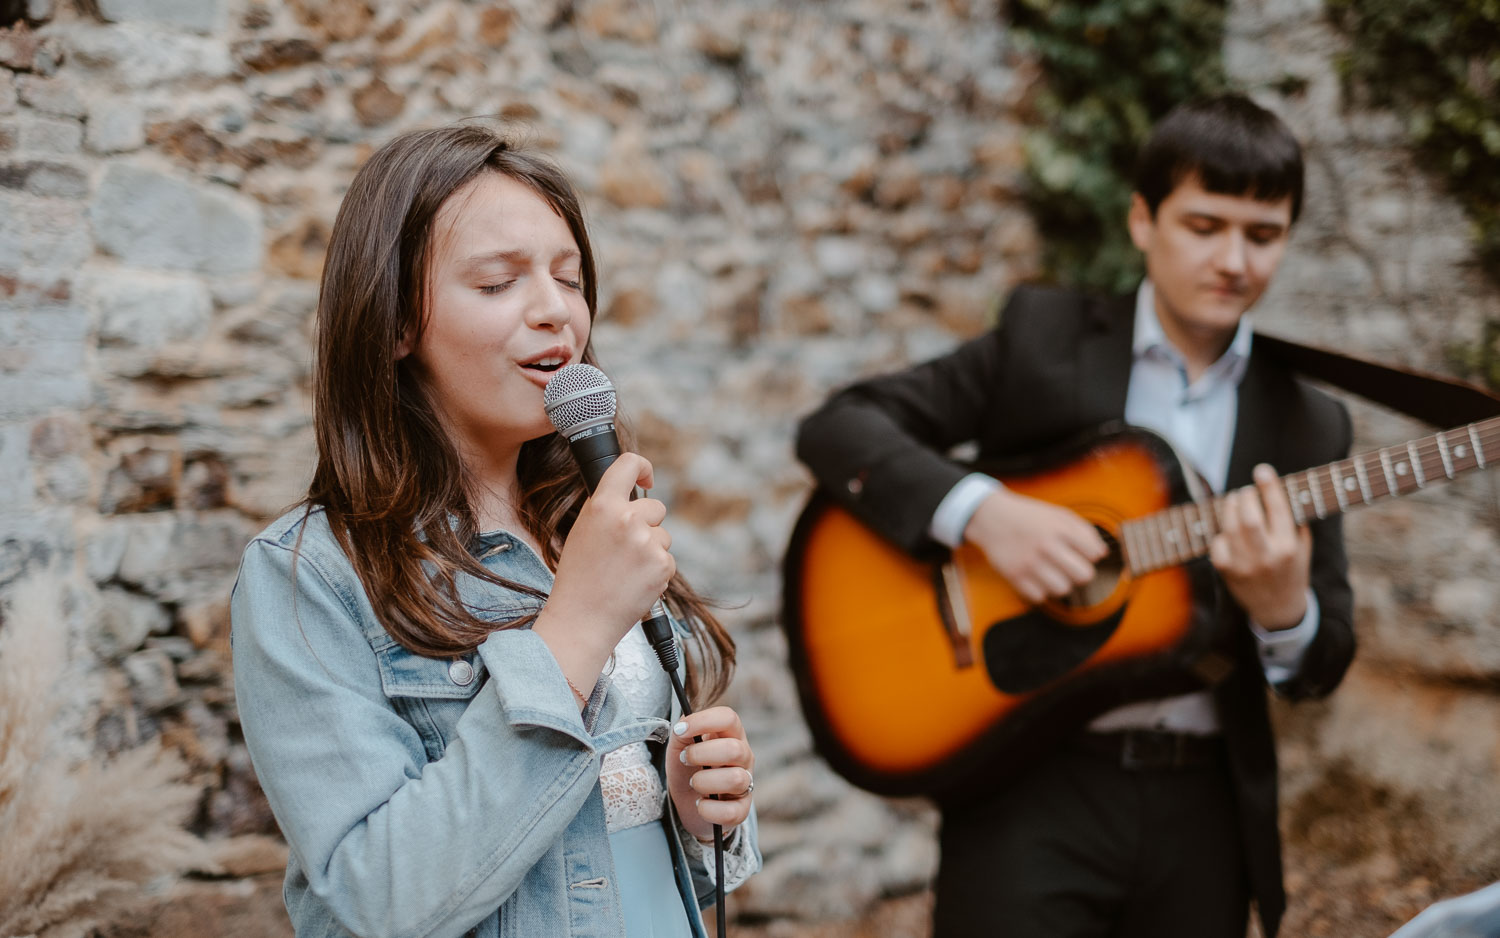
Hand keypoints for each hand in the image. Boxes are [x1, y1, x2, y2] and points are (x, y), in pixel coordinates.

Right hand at [534, 454, 674, 679]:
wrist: (582, 619)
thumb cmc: (578, 578)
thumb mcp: (583, 532)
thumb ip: (606, 510)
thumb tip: (630, 498)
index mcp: (602, 506)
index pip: (628, 464)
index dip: (642, 467)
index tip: (646, 477)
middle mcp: (627, 519)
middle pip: (655, 507)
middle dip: (647, 524)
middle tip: (623, 550)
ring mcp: (648, 542)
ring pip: (663, 536)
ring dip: (651, 550)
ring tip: (625, 571)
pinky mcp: (663, 564)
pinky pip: (667, 559)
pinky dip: (656, 571)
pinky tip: (634, 583)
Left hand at [666, 706, 753, 842]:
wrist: (687, 802)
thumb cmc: (688, 767)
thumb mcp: (679, 746)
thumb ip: (682, 733)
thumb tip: (683, 726)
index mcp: (730, 735)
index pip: (728, 718)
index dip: (703, 721)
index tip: (680, 730)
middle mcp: (744, 757)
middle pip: (734, 749)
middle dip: (701, 754)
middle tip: (685, 759)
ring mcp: (746, 783)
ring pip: (735, 780)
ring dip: (704, 782)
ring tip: (693, 783)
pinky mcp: (741, 809)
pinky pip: (731, 812)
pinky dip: (709, 809)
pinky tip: (700, 803)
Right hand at [963, 487, 1107, 603]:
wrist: (991, 517)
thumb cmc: (1030, 517)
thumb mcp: (1058, 514)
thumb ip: (1084, 530)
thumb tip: (1102, 554)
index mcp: (1059, 528)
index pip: (1093, 553)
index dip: (1091, 555)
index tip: (1081, 552)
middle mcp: (1045, 545)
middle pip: (1083, 576)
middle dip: (1081, 573)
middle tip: (1071, 567)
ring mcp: (1029, 562)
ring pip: (1063, 589)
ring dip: (1061, 583)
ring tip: (1052, 572)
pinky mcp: (1014, 575)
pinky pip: (1040, 596)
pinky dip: (1040, 589)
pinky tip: (1035, 577)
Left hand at [1209, 463, 1310, 629]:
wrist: (1278, 609)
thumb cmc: (1292, 570)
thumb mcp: (1303, 547)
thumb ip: (1294, 521)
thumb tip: (1278, 489)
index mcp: (1288, 547)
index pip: (1278, 509)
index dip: (1268, 486)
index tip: (1262, 471)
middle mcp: (1266, 556)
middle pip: (1248, 517)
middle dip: (1245, 497)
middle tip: (1245, 491)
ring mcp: (1244, 565)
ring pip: (1229, 527)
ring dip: (1230, 508)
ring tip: (1235, 501)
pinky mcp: (1226, 571)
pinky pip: (1217, 543)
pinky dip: (1221, 532)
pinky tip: (1228, 530)